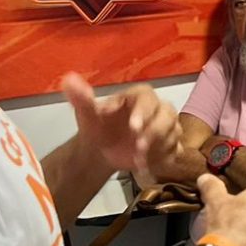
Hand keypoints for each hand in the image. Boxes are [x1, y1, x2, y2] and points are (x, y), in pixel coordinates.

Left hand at [62, 72, 181, 176]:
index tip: (134, 127)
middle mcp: (157, 108)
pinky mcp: (171, 144)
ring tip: (138, 160)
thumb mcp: (87, 115)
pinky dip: (164, 159)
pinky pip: (176, 150)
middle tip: (139, 148)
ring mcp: (167, 127)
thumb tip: (68, 80)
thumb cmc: (98, 128)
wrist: (102, 149)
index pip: (148, 97)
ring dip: (158, 148)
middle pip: (168, 115)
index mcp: (138, 96)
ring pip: (174, 133)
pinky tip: (148, 165)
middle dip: (155, 132)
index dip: (144, 111)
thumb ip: (81, 98)